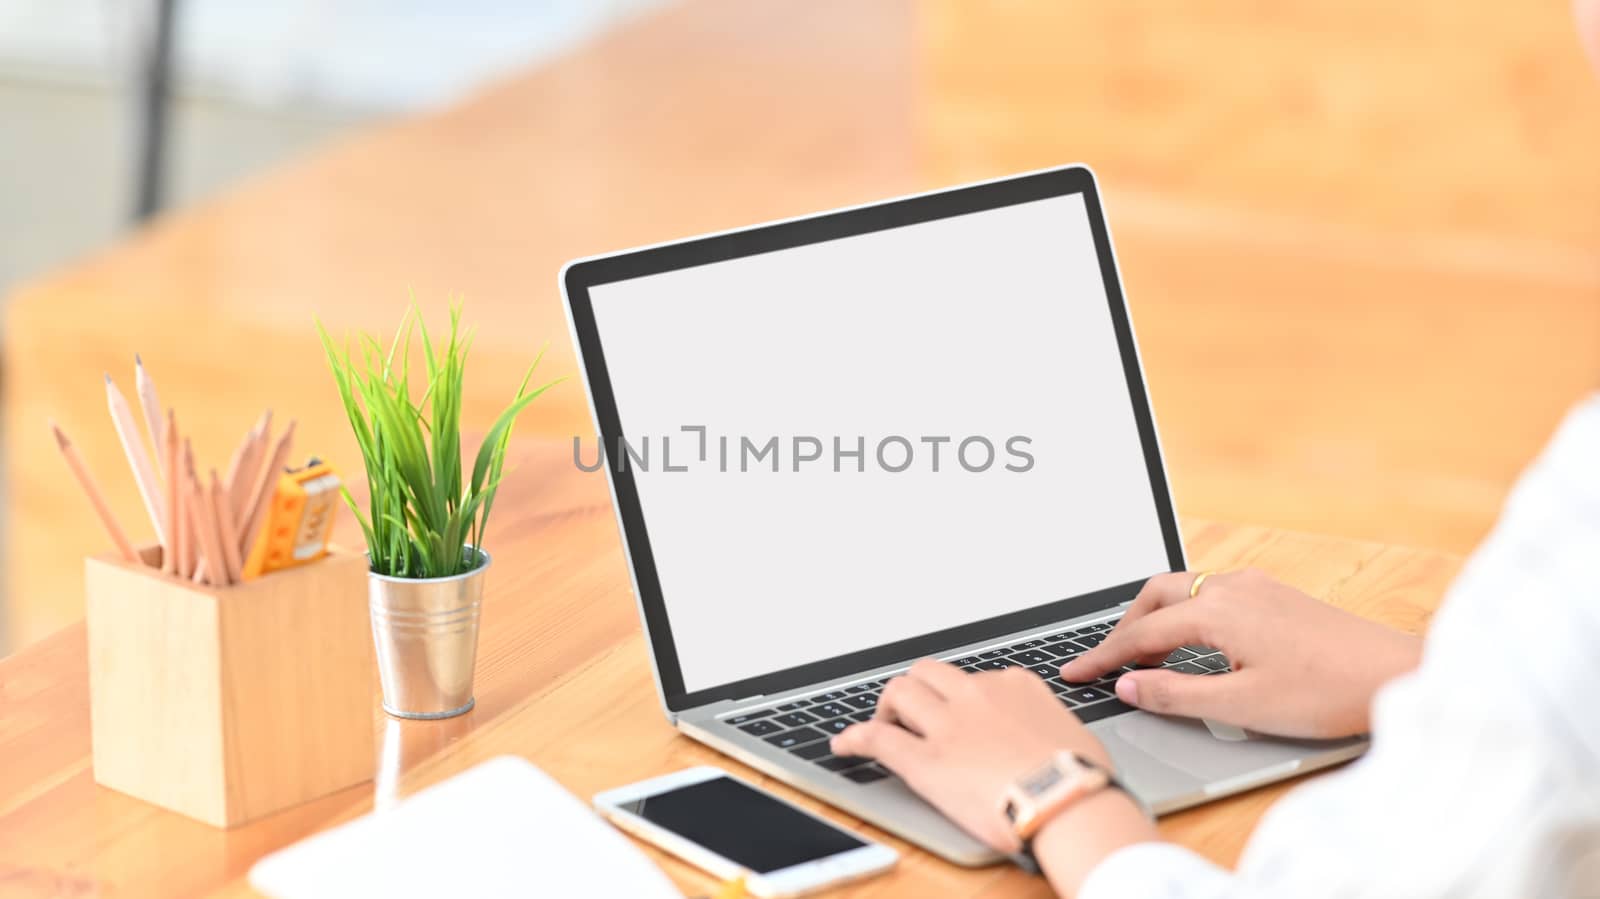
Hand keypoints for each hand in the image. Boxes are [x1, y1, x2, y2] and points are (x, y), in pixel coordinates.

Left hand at [831, 661, 1155, 881]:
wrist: (1070, 804)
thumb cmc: (1082, 779)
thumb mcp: (1071, 734)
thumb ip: (1045, 726)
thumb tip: (1045, 740)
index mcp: (1014, 686)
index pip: (974, 678)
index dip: (959, 698)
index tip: (957, 713)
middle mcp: (976, 695)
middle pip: (928, 673)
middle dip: (916, 690)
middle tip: (913, 714)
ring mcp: (947, 725)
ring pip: (899, 692)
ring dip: (888, 708)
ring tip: (885, 726)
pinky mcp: (925, 760)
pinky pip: (877, 738)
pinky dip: (855, 738)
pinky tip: (845, 745)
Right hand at [1060, 568, 1421, 737]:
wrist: (1396, 674)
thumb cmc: (1327, 691)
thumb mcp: (1241, 704)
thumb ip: (1176, 694)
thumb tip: (1129, 685)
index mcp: (1217, 611)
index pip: (1141, 634)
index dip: (1103, 657)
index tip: (1074, 674)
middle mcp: (1232, 587)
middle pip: (1155, 595)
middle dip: (1123, 627)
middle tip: (1106, 663)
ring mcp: (1256, 586)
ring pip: (1183, 590)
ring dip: (1155, 619)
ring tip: (1144, 658)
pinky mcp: (1275, 594)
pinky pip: (1210, 593)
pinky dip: (1184, 614)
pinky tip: (1193, 644)